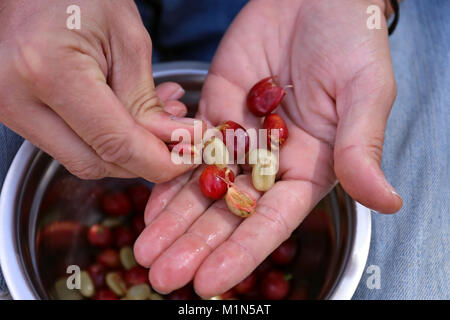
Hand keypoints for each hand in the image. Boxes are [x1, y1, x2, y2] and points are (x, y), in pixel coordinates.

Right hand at [0, 0, 201, 182]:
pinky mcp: (15, 112)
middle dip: (144, 160)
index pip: (113, 143)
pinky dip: (106, 140)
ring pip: (82, 158)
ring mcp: (10, 109)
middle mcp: (17, 99)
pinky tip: (130, 119)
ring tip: (159, 121)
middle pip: (95, 162)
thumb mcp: (127, 39)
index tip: (189, 158)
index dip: (159, 162)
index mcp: (49, 72)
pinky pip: (70, 144)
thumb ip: (147, 100)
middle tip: (179, 141)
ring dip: (127, 150)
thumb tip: (172, 142)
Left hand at [134, 0, 401, 296]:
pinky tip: (147, 204)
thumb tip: (386, 202)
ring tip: (145, 250)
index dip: (242, 252)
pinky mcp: (215, 114)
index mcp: (309, 168)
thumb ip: (363, 148)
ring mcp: (239, 140)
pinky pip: (187, 151)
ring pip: (201, 188)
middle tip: (162, 277)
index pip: (273, 221)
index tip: (211, 280)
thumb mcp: (365, 93)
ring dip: (173, 221)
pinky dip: (166, 176)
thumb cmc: (350, 42)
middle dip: (195, 245)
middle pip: (228, 213)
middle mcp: (270, 163)